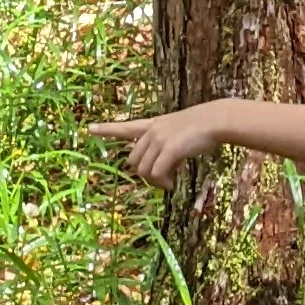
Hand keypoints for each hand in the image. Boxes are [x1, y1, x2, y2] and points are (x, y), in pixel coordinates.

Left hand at [91, 105, 228, 185]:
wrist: (216, 120)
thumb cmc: (203, 128)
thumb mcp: (178, 134)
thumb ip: (165, 147)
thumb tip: (159, 171)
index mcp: (153, 125)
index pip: (126, 127)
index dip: (107, 129)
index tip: (89, 129)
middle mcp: (152, 132)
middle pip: (133, 161)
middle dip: (145, 175)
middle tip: (163, 180)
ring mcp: (159, 139)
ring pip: (143, 170)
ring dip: (155, 182)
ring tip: (170, 182)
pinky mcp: (169, 149)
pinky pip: (156, 174)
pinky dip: (163, 183)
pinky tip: (172, 184)